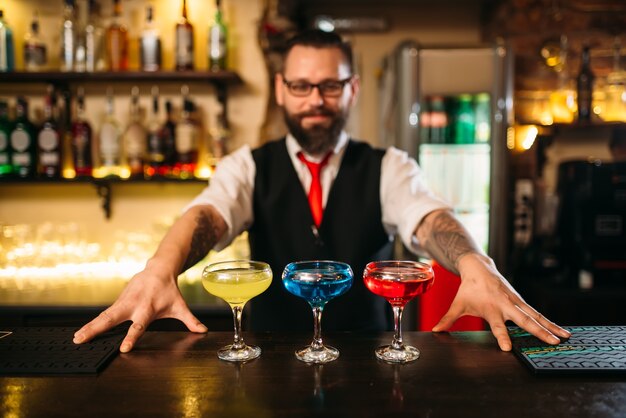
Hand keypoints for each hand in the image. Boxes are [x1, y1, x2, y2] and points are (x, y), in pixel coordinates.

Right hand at [73, 267, 207, 352]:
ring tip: (76, 339)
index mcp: (147, 308)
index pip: (139, 325)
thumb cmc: (169, 291)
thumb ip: (190, 320)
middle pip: (112, 319)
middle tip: (83, 340)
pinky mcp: (117, 302)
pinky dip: (92, 323)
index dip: (132, 336)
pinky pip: (103, 314)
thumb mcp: (180, 306)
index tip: (123, 348)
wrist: (158, 270)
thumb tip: (203, 330)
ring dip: (89, 327)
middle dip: (97, 329)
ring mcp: (122, 303)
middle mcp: (132, 305)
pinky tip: (81, 333)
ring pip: (104, 316)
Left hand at [432, 254, 570, 350]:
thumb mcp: (458, 304)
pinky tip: (561, 330)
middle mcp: (506, 305)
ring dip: (551, 326)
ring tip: (565, 338)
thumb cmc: (468, 289)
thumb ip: (448, 318)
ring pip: (535, 315)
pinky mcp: (520, 300)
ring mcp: (516, 302)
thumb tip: (435, 330)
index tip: (508, 348)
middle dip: (539, 331)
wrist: (479, 268)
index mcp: (490, 308)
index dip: (502, 336)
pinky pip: (536, 312)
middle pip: (524, 320)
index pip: (497, 326)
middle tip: (552, 342)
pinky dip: (549, 321)